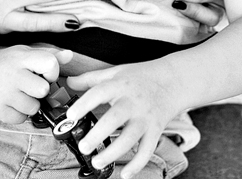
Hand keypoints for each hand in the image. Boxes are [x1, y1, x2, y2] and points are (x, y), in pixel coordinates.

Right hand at [0, 46, 71, 124]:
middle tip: (31, 87)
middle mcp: (11, 74)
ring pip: (33, 108)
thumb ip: (49, 55)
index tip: (44, 74)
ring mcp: (2, 93)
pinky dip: (19, 114)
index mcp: (21, 57)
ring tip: (20, 94)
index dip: (52, 72)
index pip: (50, 64)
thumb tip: (69, 55)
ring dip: (30, 104)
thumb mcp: (25, 53)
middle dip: (41, 91)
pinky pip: (21, 119)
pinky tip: (12, 103)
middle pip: (43, 90)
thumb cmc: (7, 63)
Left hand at [64, 61, 178, 178]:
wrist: (173, 80)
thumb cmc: (140, 77)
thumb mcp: (115, 72)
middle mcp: (133, 102)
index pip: (99, 93)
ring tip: (96, 162)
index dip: (84, 104)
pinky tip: (125, 174)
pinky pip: (147, 150)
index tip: (70, 116)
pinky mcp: (156, 130)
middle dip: (98, 135)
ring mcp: (145, 117)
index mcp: (120, 85)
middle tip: (83, 147)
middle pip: (115, 119)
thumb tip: (68, 83)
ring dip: (113, 153)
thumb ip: (90, 79)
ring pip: (130, 138)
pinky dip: (137, 164)